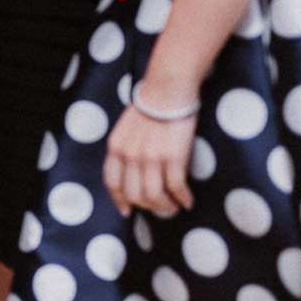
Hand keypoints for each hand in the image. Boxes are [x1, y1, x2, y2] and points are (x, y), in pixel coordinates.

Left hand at [103, 103, 196, 218]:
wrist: (167, 90)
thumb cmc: (150, 105)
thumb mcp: (126, 128)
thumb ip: (125, 148)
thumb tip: (132, 171)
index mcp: (116, 147)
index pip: (113, 183)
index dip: (120, 200)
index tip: (127, 211)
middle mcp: (130, 156)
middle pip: (135, 194)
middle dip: (148, 206)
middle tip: (160, 208)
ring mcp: (151, 158)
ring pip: (155, 196)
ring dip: (166, 206)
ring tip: (174, 206)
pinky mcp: (173, 158)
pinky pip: (176, 187)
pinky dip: (182, 198)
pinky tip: (188, 200)